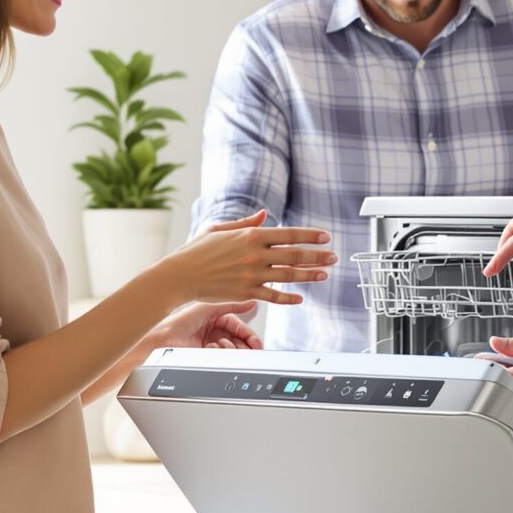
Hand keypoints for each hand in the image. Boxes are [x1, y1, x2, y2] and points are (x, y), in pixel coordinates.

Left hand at [146, 300, 262, 350]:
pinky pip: (221, 357)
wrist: (164, 340)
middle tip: (252, 349)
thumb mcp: (208, 308)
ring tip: (222, 346)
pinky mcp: (206, 356)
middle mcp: (213, 332)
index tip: (256, 342)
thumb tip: (251, 302)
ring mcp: (210, 344)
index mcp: (215, 318)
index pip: (238, 327)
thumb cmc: (180, 321)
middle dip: (244, 345)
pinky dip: (220, 354)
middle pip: (237, 340)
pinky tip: (213, 349)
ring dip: (231, 349)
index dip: (248, 334)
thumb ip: (231, 305)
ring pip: (231, 350)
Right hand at [157, 210, 332, 306]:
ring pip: (289, 275)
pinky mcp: (246, 292)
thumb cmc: (196, 251)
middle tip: (333, 257)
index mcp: (250, 235)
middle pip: (295, 254)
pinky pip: (273, 296)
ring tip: (324, 274)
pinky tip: (300, 298)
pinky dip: (288, 298)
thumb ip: (246, 223)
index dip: (310, 236)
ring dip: (310, 275)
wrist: (180, 275)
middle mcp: (255, 254)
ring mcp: (252, 275)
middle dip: (318, 256)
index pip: (289, 234)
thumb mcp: (220, 229)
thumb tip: (265, 215)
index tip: (325, 237)